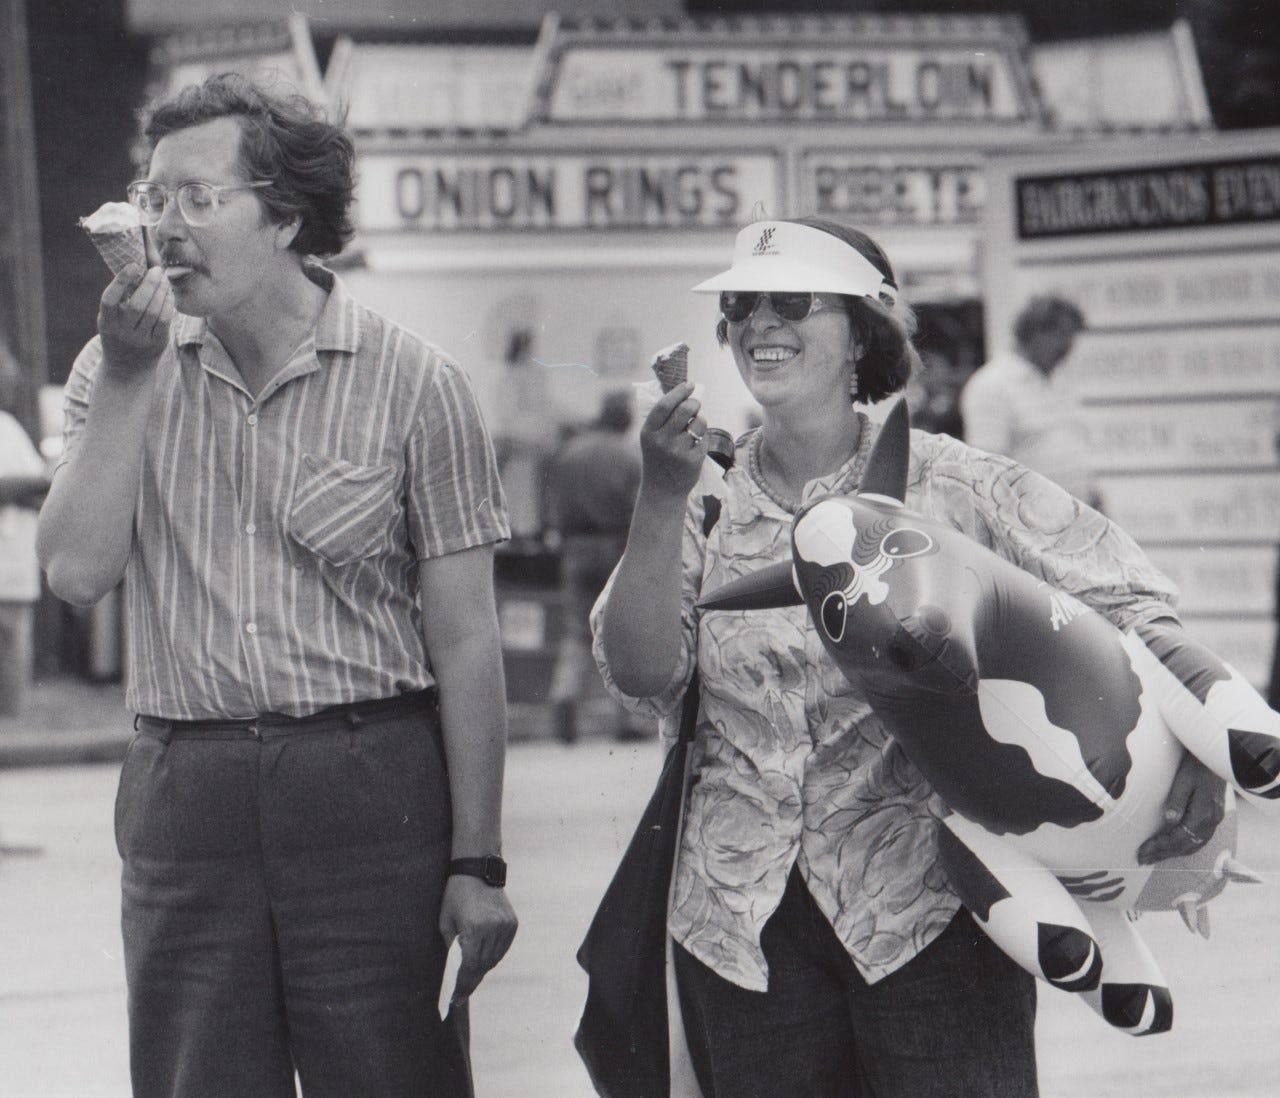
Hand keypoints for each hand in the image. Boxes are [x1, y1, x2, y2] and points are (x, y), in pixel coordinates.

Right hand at [98, 264, 173, 377]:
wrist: (127, 370)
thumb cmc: (119, 335)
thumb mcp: (111, 320)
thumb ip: (119, 300)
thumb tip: (138, 267)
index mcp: (107, 323)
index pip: (110, 300)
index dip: (121, 281)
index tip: (133, 265)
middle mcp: (122, 332)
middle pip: (138, 304)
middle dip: (150, 284)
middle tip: (157, 270)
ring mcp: (140, 340)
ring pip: (154, 311)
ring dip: (161, 291)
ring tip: (164, 279)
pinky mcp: (157, 344)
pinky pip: (165, 321)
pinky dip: (168, 305)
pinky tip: (168, 295)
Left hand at [438, 875, 517, 1002]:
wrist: (478, 869)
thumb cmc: (455, 895)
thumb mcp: (446, 922)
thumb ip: (453, 947)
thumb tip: (456, 971)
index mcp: (474, 929)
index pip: (470, 967)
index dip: (462, 985)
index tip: (456, 1000)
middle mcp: (493, 929)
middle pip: (483, 966)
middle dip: (471, 981)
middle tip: (461, 994)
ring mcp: (506, 926)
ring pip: (494, 959)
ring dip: (482, 969)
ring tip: (470, 978)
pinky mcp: (512, 923)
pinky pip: (502, 948)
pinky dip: (493, 956)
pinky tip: (483, 960)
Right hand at [639, 381, 706, 498]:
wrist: (662, 490)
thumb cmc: (659, 458)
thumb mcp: (652, 439)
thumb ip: (664, 418)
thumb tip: (687, 393)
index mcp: (648, 432)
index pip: (665, 405)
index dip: (679, 392)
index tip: (689, 385)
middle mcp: (661, 441)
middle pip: (685, 410)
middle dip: (694, 402)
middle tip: (696, 403)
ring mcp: (677, 451)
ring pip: (699, 422)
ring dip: (701, 419)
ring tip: (695, 426)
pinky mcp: (692, 460)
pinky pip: (705, 438)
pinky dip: (703, 437)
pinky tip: (695, 444)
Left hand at [1136, 750, 1227, 864]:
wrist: (1214, 756)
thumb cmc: (1196, 765)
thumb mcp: (1184, 780)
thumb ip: (1177, 800)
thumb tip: (1169, 820)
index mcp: (1203, 814)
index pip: (1177, 838)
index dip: (1159, 847)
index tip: (1142, 852)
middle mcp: (1211, 822)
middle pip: (1185, 845)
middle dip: (1163, 853)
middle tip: (1143, 859)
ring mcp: (1214, 821)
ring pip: (1193, 845)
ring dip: (1173, 853)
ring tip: (1155, 857)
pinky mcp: (1213, 817)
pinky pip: (1199, 839)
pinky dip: (1184, 846)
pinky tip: (1173, 847)